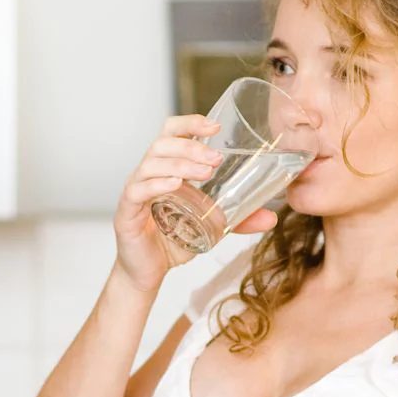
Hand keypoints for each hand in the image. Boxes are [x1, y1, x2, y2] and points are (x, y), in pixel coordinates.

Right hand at [113, 116, 277, 293]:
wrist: (147, 272)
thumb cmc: (172, 241)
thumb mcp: (212, 226)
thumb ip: (238, 220)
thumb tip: (271, 218)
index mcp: (166, 168)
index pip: (172, 133)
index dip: (190, 123)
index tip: (215, 127)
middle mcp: (148, 174)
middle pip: (162, 142)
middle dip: (191, 146)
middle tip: (216, 159)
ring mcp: (135, 191)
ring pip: (151, 163)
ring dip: (179, 163)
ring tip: (204, 173)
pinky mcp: (126, 212)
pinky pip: (138, 190)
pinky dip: (157, 184)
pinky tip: (175, 185)